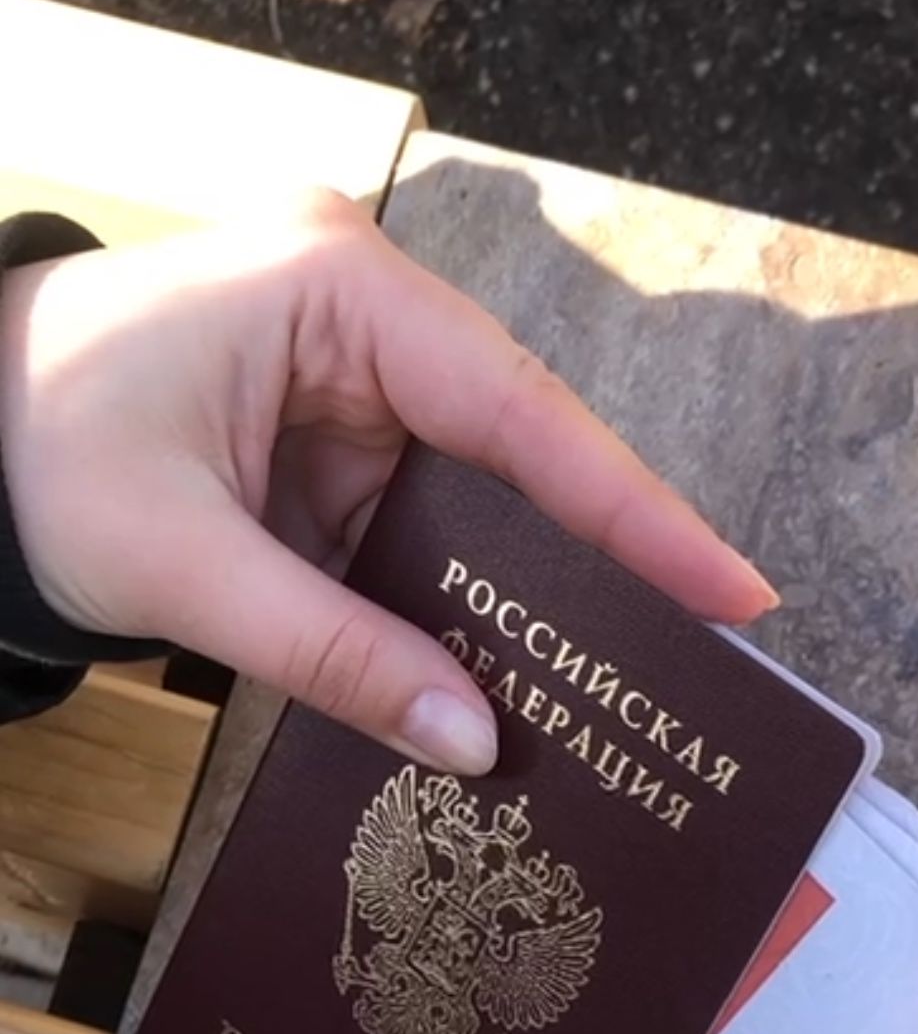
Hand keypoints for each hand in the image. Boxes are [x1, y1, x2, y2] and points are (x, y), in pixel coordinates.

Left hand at [0, 191, 772, 770]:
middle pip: (523, 453)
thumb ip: (334, 653)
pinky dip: (455, 604)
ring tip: (611, 695)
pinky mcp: (336, 438)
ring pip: (481, 500)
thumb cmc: (36, 454)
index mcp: (336, 293)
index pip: (520, 410)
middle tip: (695, 668)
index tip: (731, 590)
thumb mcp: (182, 565)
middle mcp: (364, 318)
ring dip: (522, 599)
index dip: (634, 512)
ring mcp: (353, 378)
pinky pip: (426, 527)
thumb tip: (475, 741)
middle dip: (597, 566)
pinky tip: (500, 676)